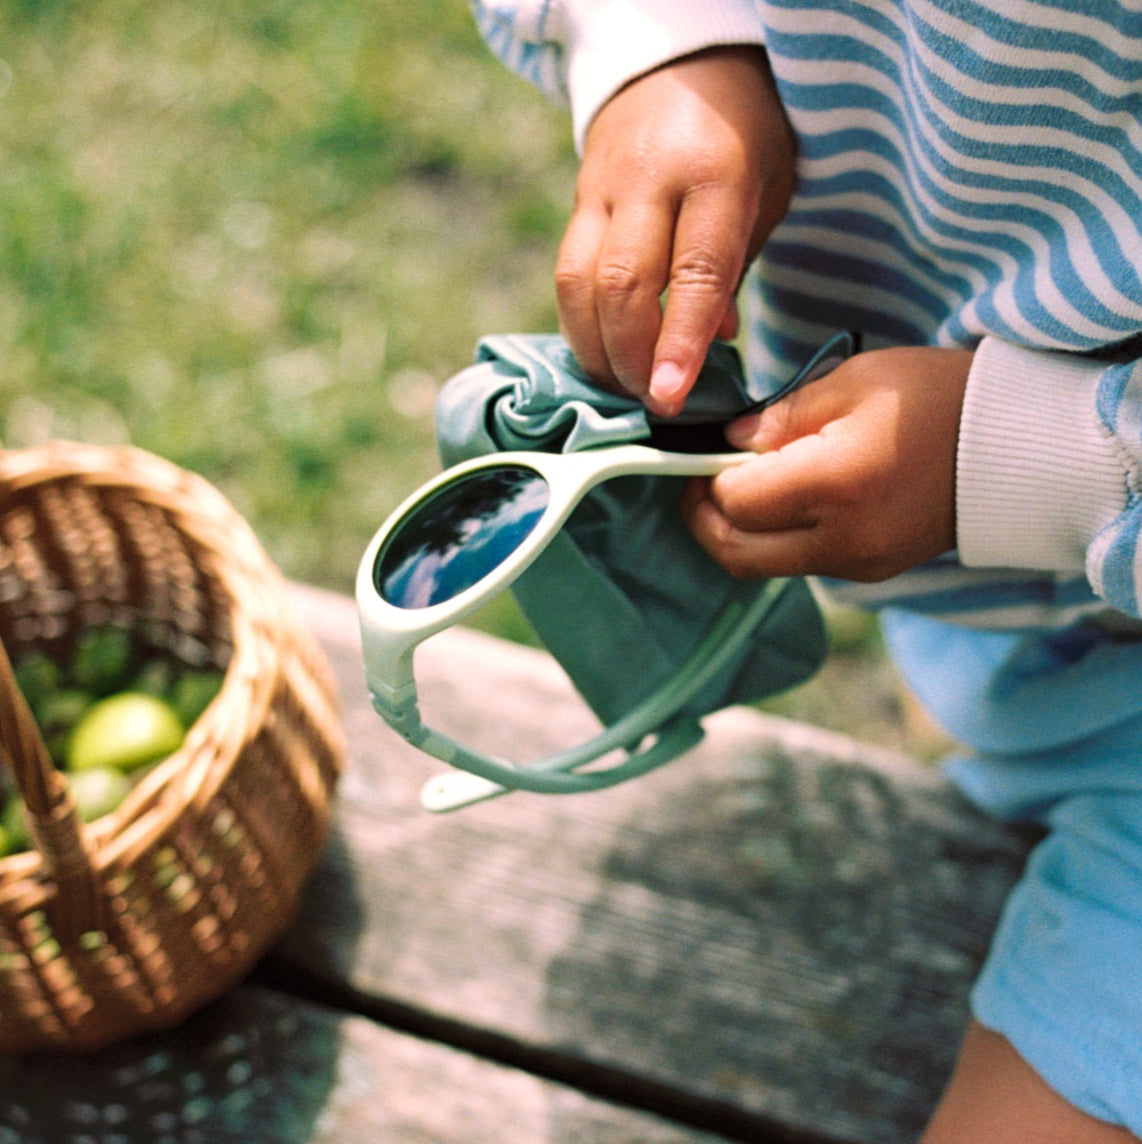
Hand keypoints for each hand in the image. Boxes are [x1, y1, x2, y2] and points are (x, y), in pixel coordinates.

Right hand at [556, 46, 795, 415]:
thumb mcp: (765, 193)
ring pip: (577, 283)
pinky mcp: (576, 202)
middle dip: (631, 357)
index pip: (693, 272)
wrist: (681, 63)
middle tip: (650, 402)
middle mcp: (648, 179)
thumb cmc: (744, 138)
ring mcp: (601, 187)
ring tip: (621, 387)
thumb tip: (710, 347)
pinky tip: (600, 354)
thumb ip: (733, 270)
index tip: (670, 397)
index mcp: (714, 174)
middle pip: (621, 285)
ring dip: (595, 349)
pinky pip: (566, 274)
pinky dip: (580, 325)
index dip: (678, 342)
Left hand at [681, 347, 973, 581]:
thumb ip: (781, 417)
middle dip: (703, 519)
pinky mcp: (868, 572)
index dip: (705, 477)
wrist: (1015, 447)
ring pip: (762, 565)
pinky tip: (780, 499)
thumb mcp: (854, 382)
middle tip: (699, 481)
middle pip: (736, 553)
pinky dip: (773, 538)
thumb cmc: (934, 398)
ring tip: (739, 485)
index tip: (703, 450)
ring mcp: (857, 563)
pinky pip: (798, 563)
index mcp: (836, 484)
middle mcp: (842, 538)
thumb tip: (728, 443)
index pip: (735, 501)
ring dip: (737, 531)